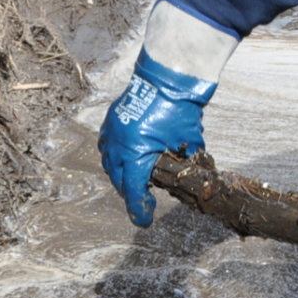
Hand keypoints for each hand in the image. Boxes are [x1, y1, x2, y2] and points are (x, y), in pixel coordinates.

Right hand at [99, 52, 216, 226]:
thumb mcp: (189, 142)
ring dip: (122, 174)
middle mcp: (118, 144)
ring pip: (110, 163)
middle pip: (119, 179)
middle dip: (131, 192)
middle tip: (144, 200)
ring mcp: (111, 131)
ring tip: (136, 180)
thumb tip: (189, 178)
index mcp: (135, 153)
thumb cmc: (181, 109)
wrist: (169, 77)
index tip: (145, 221)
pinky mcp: (111, 120)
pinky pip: (108, 145)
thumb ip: (186, 163)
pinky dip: (116, 155)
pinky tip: (127, 158)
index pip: (133, 190)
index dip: (139, 209)